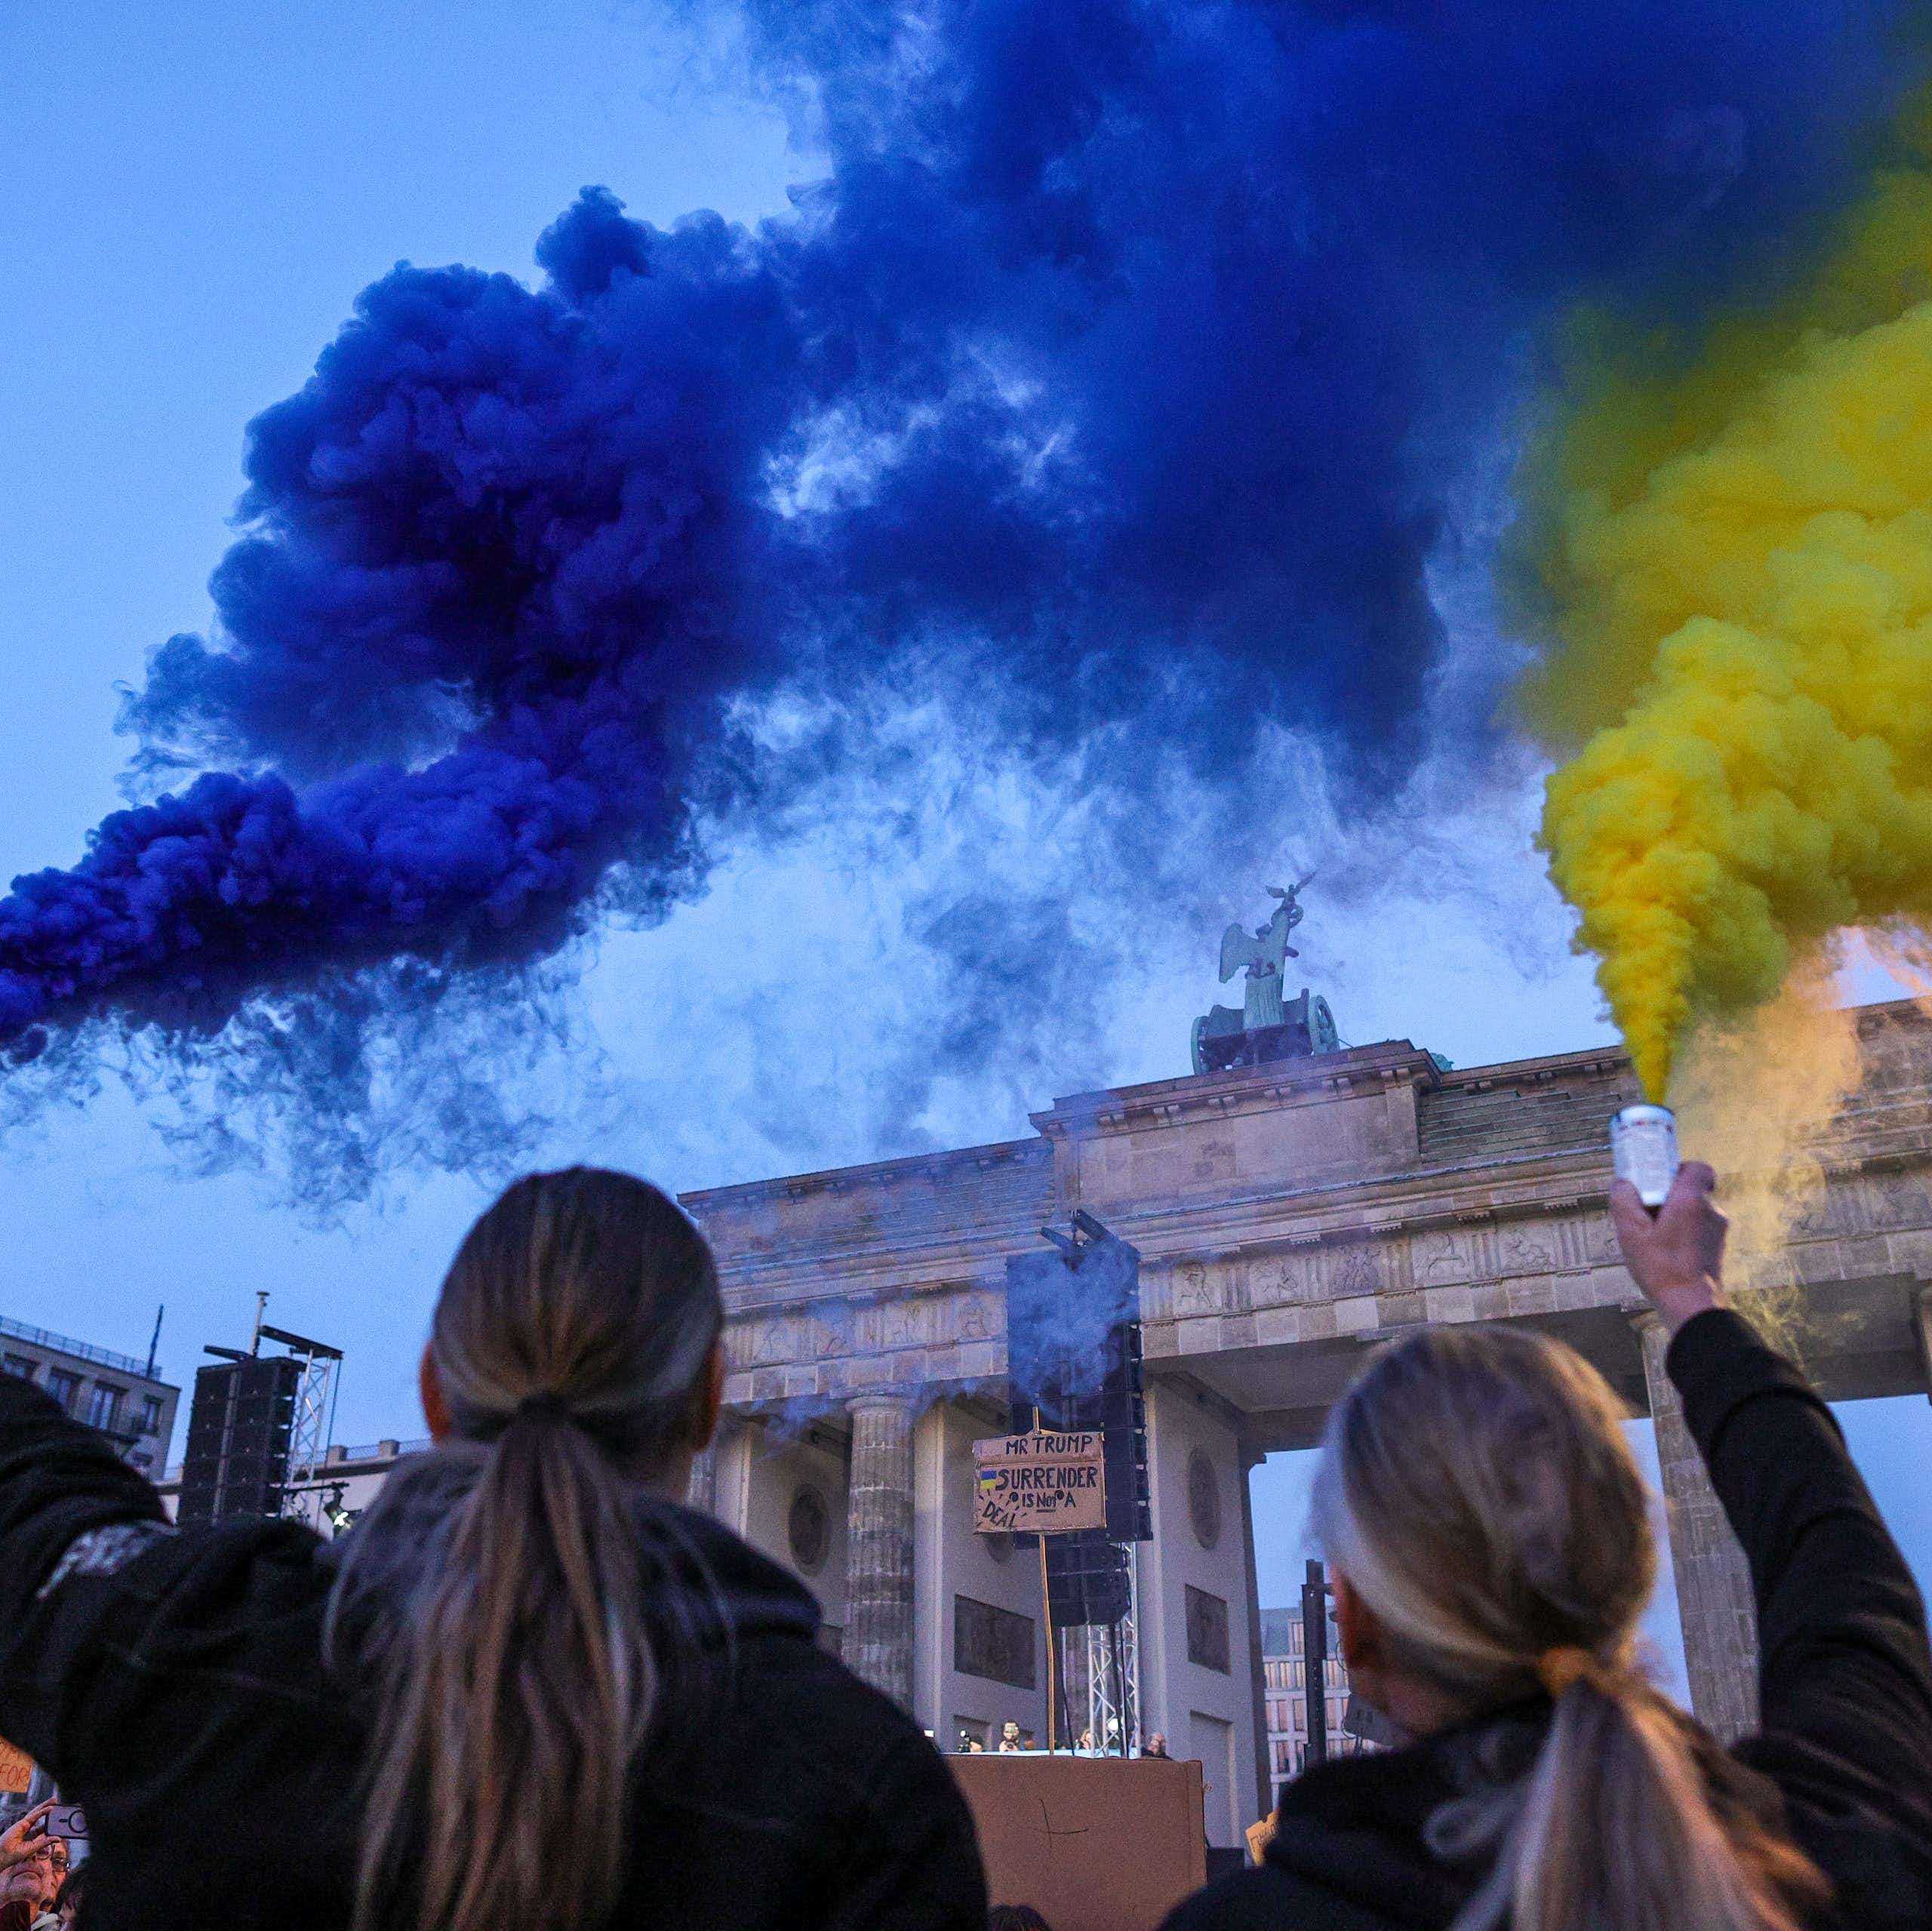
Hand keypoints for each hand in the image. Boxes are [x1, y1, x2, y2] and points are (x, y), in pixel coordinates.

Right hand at [0, 1800, 53, 1869]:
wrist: (2, 1856)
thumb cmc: (14, 1855)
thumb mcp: (33, 1848)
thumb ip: (45, 1842)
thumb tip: (59, 1839)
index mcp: (31, 1836)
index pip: (43, 1827)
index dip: (51, 1822)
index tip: (60, 1818)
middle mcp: (28, 1829)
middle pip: (40, 1817)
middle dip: (48, 1809)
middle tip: (57, 1803)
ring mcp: (24, 1825)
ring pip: (37, 1813)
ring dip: (45, 1805)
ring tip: (54, 1800)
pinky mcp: (21, 1824)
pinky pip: (34, 1816)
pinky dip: (42, 1811)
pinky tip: (50, 1808)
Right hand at [1610, 1160, 1726, 1335]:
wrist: (1691, 1304)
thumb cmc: (1662, 1268)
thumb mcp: (1631, 1233)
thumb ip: (1624, 1202)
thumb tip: (1621, 1183)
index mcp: (1691, 1200)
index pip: (1699, 1168)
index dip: (1679, 1168)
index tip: (1658, 1179)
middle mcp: (1711, 1211)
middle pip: (1692, 1190)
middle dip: (1669, 1195)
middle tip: (1647, 1210)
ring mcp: (1717, 1231)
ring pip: (1695, 1211)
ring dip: (1676, 1216)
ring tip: (1653, 1235)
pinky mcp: (1717, 1248)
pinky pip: (1699, 1229)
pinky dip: (1684, 1233)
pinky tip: (1665, 1251)